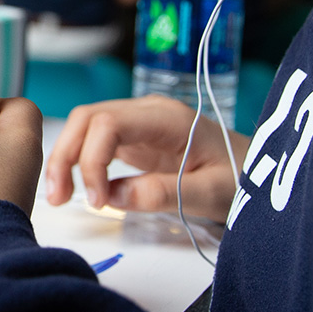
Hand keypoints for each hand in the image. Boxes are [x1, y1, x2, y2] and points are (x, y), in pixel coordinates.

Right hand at [44, 95, 248, 220]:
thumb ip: (163, 193)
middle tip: (57, 197)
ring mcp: (139, 122)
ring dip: (67, 157)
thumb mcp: (210, 192)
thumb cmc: (239, 176)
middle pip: (88, 118)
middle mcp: (148, 112)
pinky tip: (77, 187)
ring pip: (85, 126)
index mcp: (167, 118)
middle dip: (66, 155)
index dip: (92, 159)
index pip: (109, 123)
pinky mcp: (134, 137)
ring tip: (59, 195)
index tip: (96, 199)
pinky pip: (96, 141)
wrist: (256, 167)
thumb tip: (113, 196)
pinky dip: (80, 162)